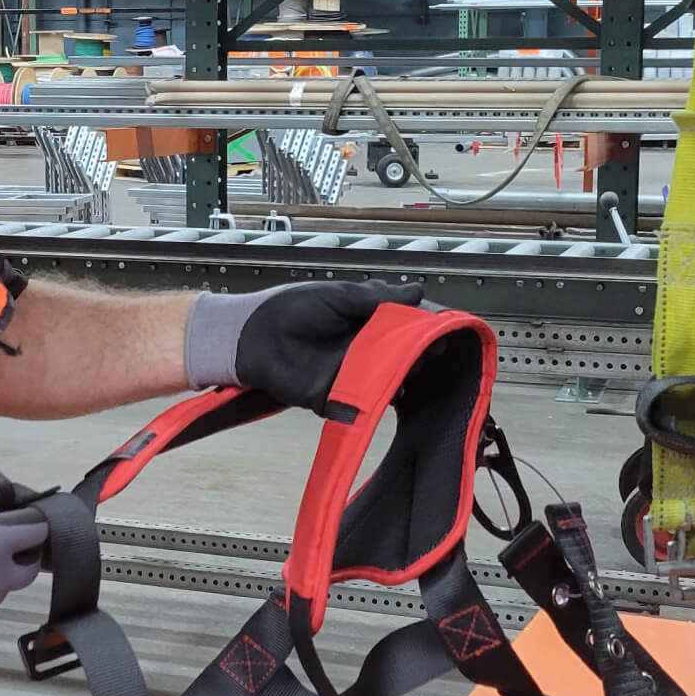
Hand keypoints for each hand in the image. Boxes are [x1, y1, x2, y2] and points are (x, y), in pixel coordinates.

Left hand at [183, 281, 426, 411]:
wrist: (250, 337)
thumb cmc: (289, 309)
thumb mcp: (338, 296)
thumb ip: (377, 298)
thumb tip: (417, 292)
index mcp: (366, 324)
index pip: (404, 329)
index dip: (424, 330)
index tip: (444, 330)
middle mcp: (363, 351)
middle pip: (402, 358)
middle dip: (420, 356)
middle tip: (433, 352)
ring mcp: (350, 376)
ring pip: (388, 381)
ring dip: (404, 377)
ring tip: (417, 369)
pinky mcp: (334, 399)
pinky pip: (361, 403)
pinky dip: (377, 400)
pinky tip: (394, 392)